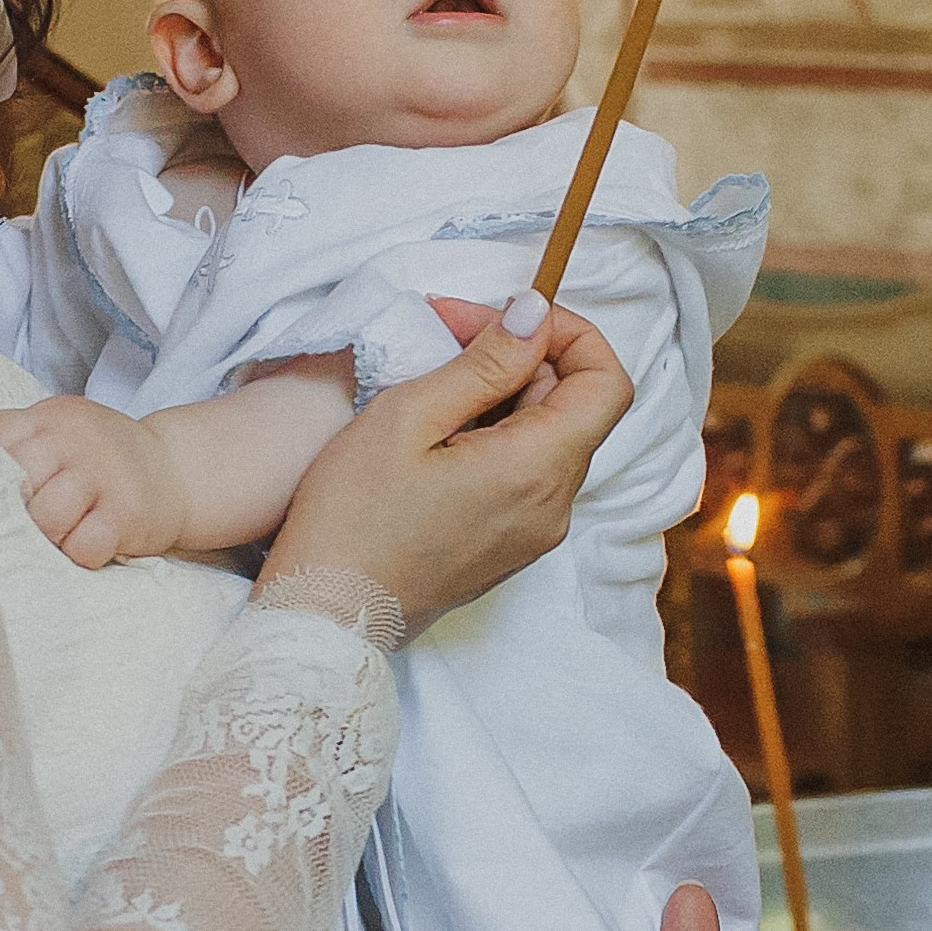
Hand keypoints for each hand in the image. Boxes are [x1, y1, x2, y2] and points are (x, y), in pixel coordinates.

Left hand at [0, 395, 185, 569]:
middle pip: (17, 478)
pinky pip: (84, 546)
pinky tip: (89, 543)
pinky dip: (80, 554)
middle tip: (25, 520)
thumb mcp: (58, 431)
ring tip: (60, 534)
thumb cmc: (99, 460)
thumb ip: (14, 438)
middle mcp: (76, 439)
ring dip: (47, 536)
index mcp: (50, 417)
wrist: (174, 470)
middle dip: (14, 508)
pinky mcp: (127, 513)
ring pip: (47, 517)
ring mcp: (104, 474)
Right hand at [256, 297, 630, 639]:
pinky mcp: (510, 547)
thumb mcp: (408, 416)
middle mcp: (553, 507)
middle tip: (446, 332)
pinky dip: (496, 435)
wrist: (325, 615)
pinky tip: (437, 434)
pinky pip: (526, 474)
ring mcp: (535, 534)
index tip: (503, 316)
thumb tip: (535, 314)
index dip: (567, 332)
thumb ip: (484, 362)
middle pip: (574, 406)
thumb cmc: (352, 516)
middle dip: (521, 356)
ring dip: (505, 395)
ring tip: (433, 382)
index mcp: (537, 470)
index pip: (606, 381)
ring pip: (549, 437)